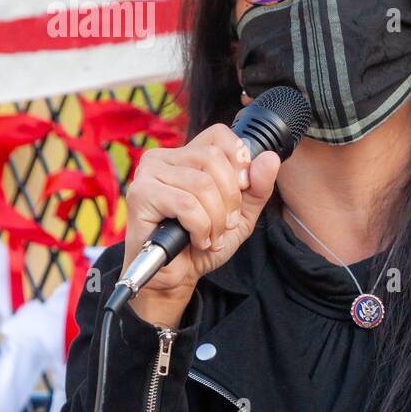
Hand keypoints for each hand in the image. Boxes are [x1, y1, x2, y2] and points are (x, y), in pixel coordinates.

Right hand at [120, 123, 279, 322]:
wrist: (174, 276)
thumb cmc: (201, 242)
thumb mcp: (241, 214)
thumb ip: (257, 187)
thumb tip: (270, 158)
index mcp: (185, 156)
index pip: (219, 135)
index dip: (239, 160)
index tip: (241, 189)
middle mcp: (163, 158)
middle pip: (213, 158)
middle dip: (231, 198)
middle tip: (226, 224)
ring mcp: (148, 175)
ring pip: (201, 184)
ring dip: (216, 219)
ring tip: (211, 237)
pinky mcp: (140, 196)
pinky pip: (186, 204)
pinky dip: (201, 227)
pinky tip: (197, 241)